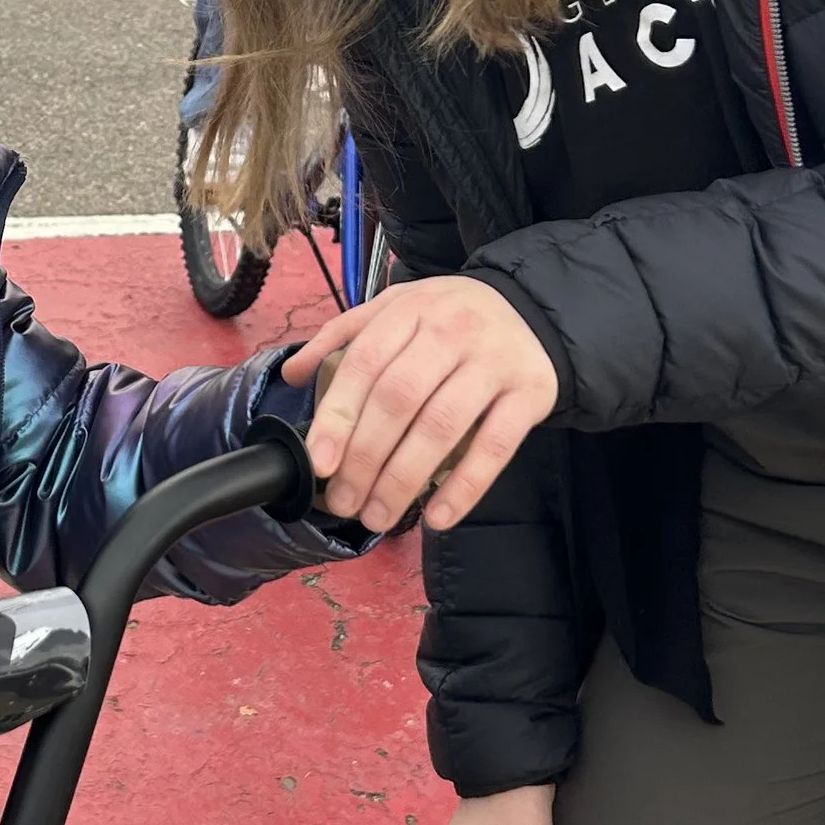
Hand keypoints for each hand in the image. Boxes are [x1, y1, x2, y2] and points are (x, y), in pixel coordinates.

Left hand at [283, 274, 558, 531]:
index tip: (319, 463)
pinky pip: (496, 447)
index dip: (339, 416)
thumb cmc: (449, 317)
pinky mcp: (532, 391)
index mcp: (409, 309)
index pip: (365, 364)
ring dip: (404, 479)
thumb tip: (293, 374)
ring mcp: (494, 361)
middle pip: (398, 400)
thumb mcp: (395, 308)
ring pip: (442, 426)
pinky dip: (465, 486)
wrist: (532, 309)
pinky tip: (438, 516)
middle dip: (365, 458)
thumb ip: (343, 336)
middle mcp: (451, 331)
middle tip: (344, 502)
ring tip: (379, 516)